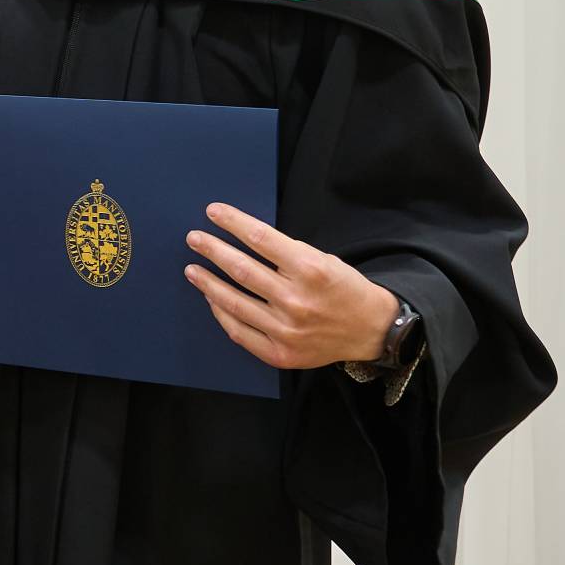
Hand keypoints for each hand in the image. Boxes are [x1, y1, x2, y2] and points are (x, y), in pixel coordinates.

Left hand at [185, 202, 399, 369]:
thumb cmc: (343, 289)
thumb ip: (286, 254)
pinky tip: (211, 298)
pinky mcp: (280, 353)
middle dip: (213, 250)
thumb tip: (241, 239)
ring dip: (208, 282)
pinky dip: (221, 312)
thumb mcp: (323, 260)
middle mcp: (297, 300)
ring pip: (234, 302)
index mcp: (311, 270)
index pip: (260, 239)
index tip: (213, 211)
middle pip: (242, 269)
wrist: (372, 330)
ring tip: (192, 268)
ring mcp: (287, 330)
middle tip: (194, 238)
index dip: (233, 222)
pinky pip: (239, 331)